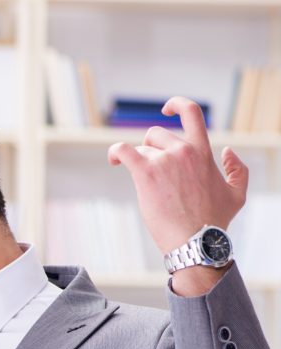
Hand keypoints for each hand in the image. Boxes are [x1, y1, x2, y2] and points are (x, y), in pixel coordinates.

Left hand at [107, 96, 247, 255]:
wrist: (195, 240)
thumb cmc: (214, 221)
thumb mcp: (237, 194)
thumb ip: (238, 170)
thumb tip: (228, 152)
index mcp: (203, 152)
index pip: (192, 113)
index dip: (177, 105)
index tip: (166, 108)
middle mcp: (183, 151)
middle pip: (156, 135)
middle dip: (151, 149)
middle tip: (150, 169)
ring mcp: (164, 161)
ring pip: (142, 148)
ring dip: (137, 159)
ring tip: (137, 175)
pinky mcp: (146, 173)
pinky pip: (123, 151)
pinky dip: (115, 152)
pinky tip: (114, 160)